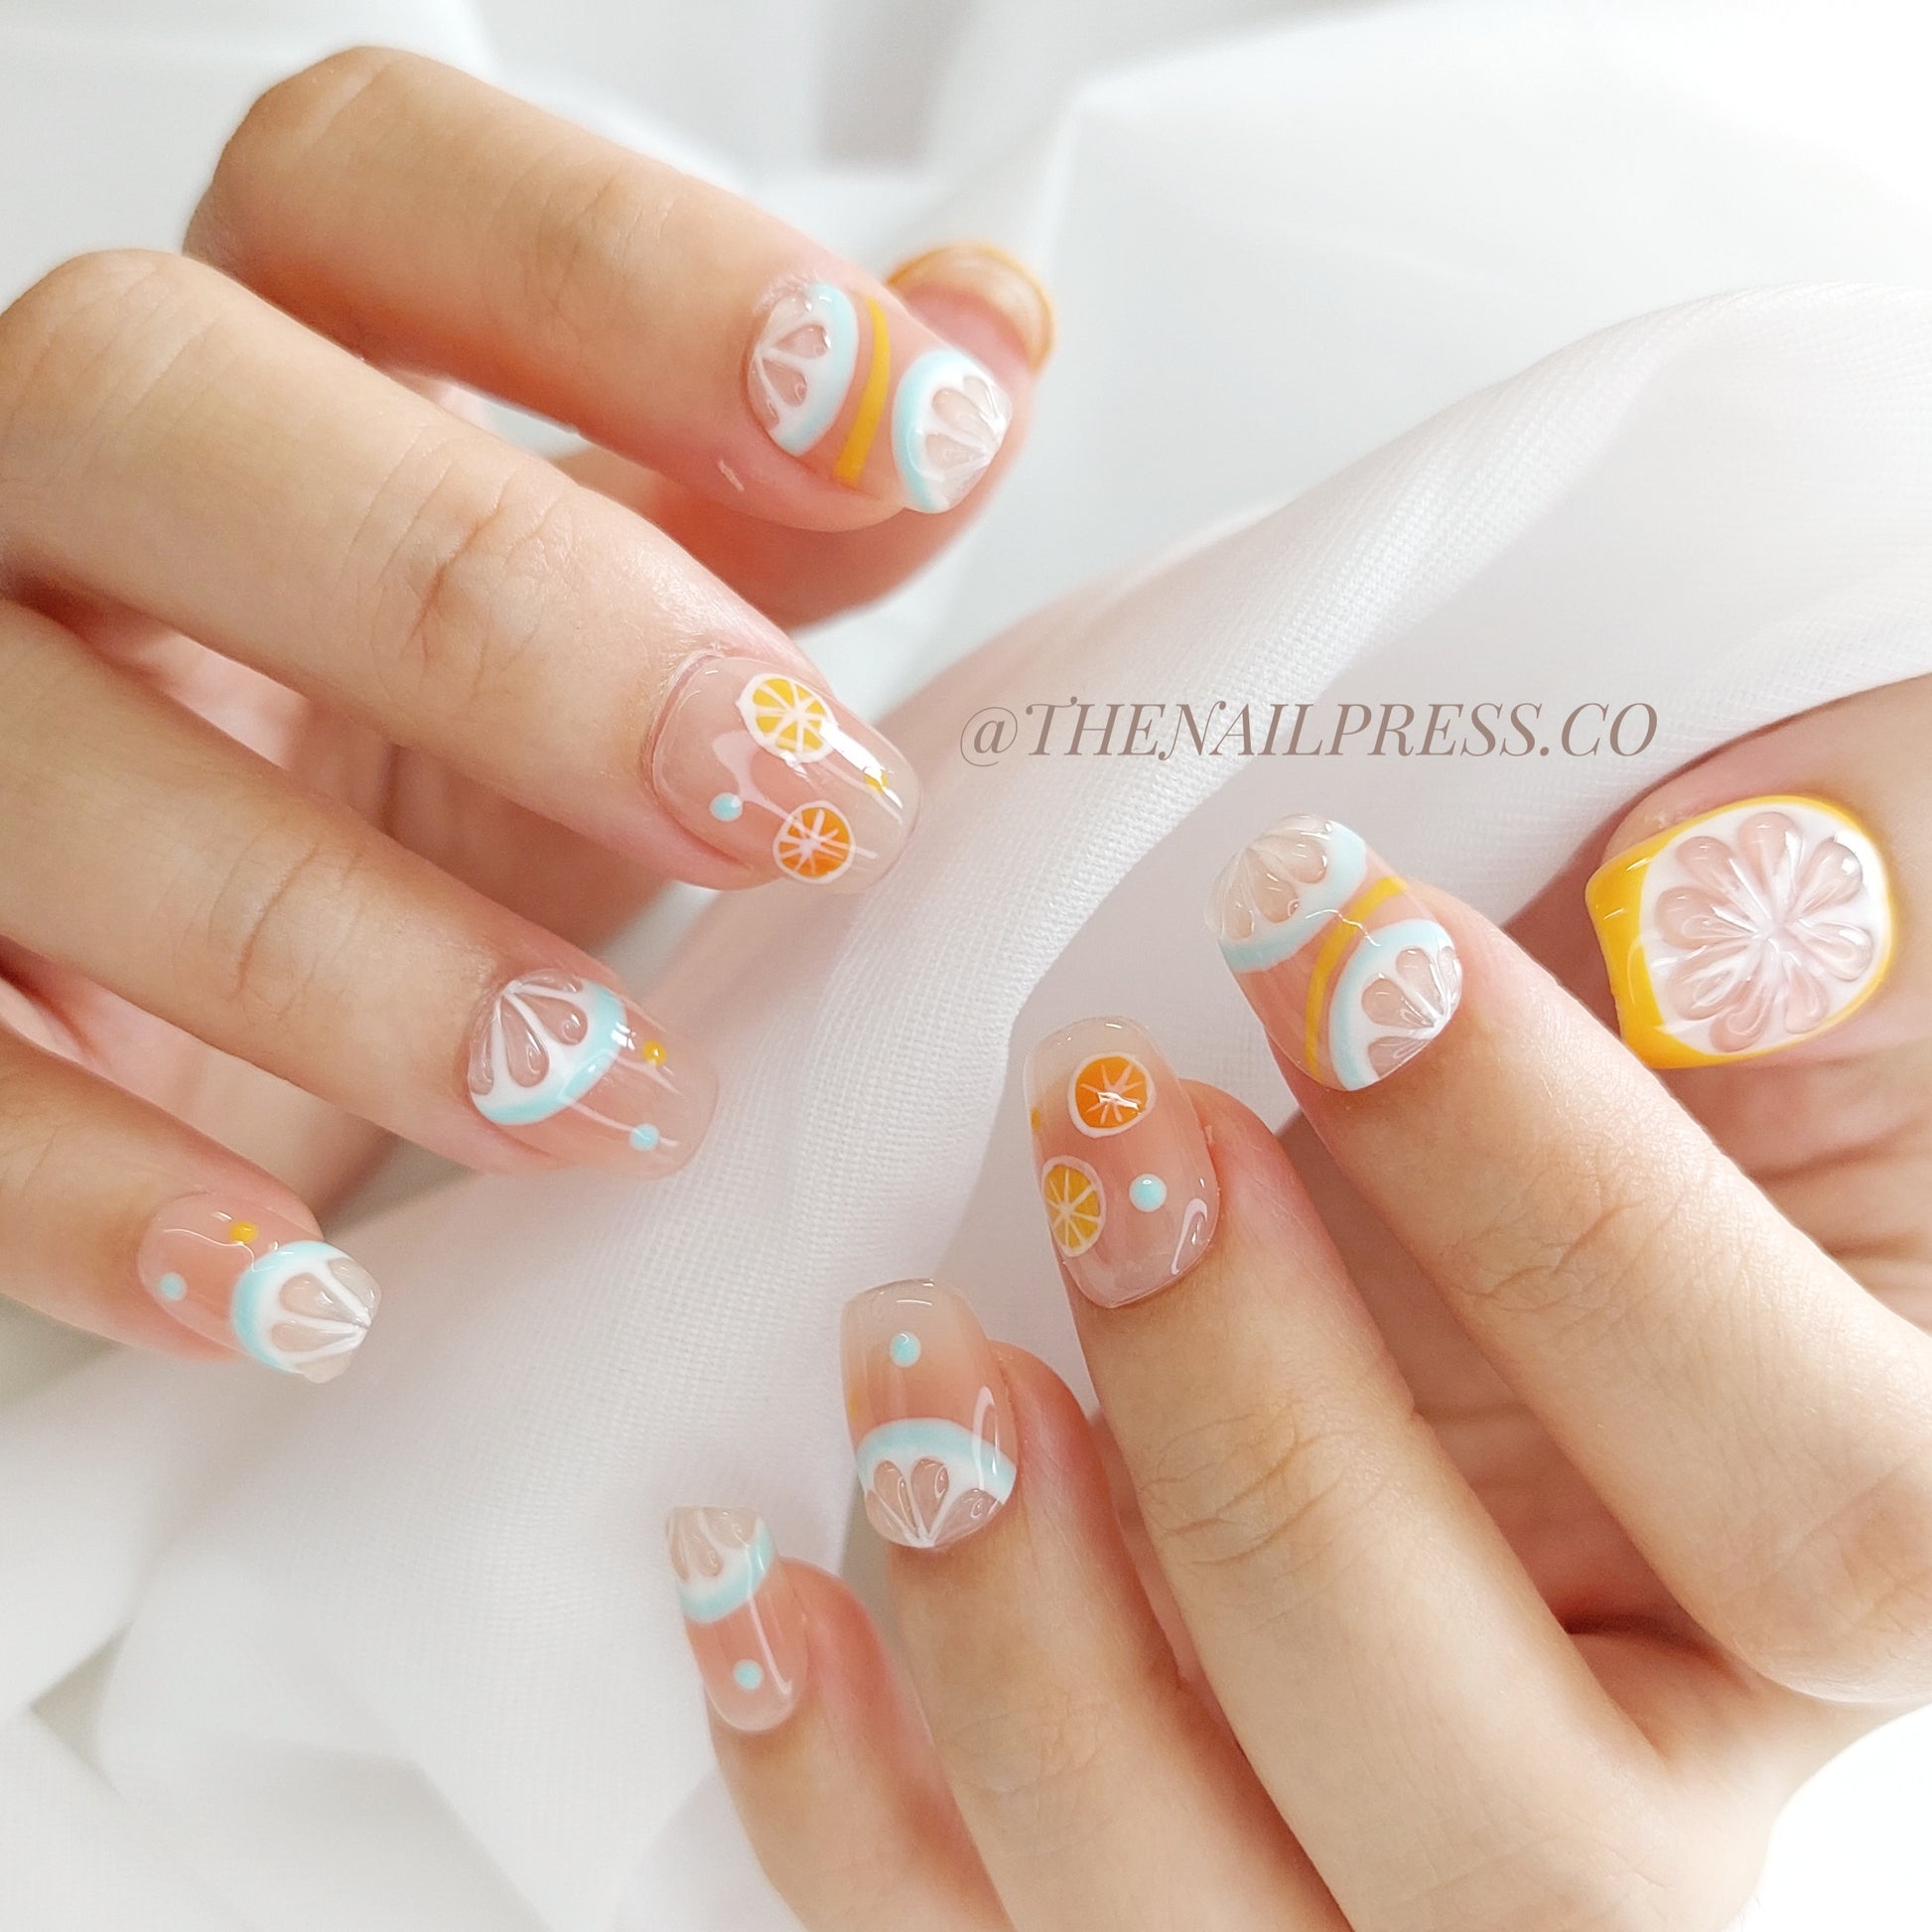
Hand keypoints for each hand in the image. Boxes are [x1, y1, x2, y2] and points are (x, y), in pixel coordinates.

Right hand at [0, 48, 1048, 1378]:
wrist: (210, 984)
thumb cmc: (420, 765)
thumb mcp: (602, 627)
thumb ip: (767, 500)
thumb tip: (987, 340)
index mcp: (275, 364)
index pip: (386, 184)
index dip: (639, 275)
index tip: (909, 423)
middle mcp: (58, 501)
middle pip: (167, 410)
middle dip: (499, 609)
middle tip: (790, 803)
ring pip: (39, 765)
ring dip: (360, 951)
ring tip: (618, 1096)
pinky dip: (102, 1197)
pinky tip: (301, 1302)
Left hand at [668, 675, 1931, 1928]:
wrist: (1392, 1214)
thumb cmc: (1576, 1092)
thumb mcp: (1739, 990)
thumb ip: (1796, 929)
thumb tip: (1738, 883)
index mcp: (1828, 1578)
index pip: (1831, 1519)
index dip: (1571, 1214)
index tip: (1327, 933)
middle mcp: (1627, 1802)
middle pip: (1520, 1831)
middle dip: (1266, 1450)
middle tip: (1115, 1129)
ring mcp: (1364, 1881)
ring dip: (1027, 1648)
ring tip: (914, 1349)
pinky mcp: (1142, 1877)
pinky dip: (838, 1800)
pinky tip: (749, 1572)